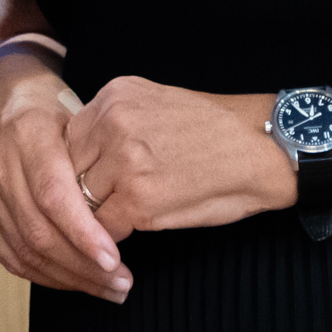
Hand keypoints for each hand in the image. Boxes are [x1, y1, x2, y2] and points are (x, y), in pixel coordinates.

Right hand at [0, 43, 131, 300]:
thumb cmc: (50, 106)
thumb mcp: (80, 117)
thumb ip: (96, 161)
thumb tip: (127, 211)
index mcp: (26, 135)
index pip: (52, 197)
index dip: (83, 234)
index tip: (114, 260)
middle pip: (39, 232)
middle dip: (84, 267)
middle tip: (122, 284)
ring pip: (25, 251)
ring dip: (70, 278)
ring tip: (108, 288)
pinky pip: (10, 256)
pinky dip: (45, 275)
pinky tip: (74, 280)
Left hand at [63, 77, 294, 238]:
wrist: (265, 148)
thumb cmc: (216, 131)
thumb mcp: (156, 103)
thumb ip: (114, 121)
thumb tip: (82, 151)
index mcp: (114, 95)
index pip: (67, 138)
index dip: (74, 166)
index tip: (87, 182)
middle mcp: (113, 122)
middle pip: (67, 168)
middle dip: (79, 191)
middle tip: (95, 208)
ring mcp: (124, 161)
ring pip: (80, 199)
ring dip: (94, 215)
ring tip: (115, 221)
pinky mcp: (141, 200)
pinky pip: (104, 226)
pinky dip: (111, 236)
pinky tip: (131, 232)